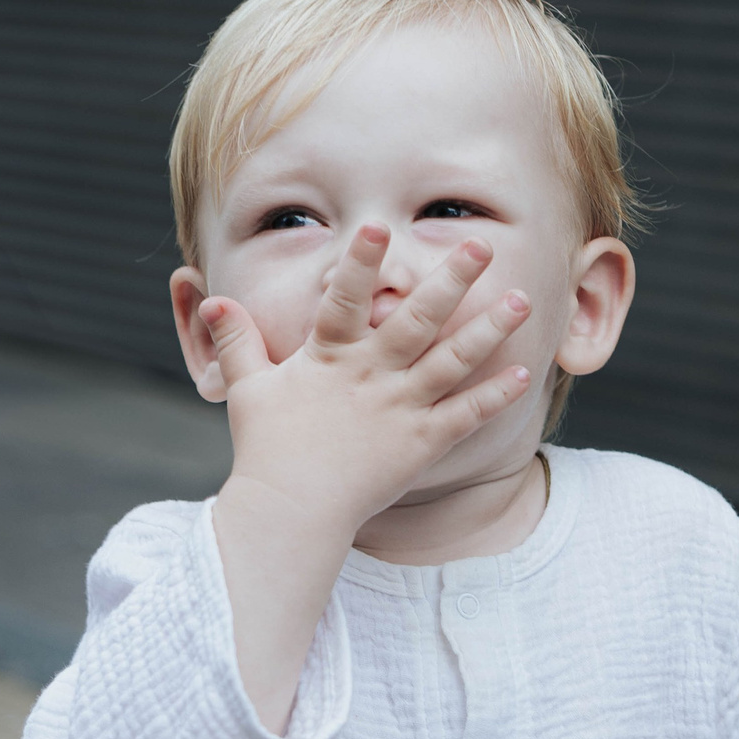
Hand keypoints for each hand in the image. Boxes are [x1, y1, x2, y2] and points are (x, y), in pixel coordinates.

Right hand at [198, 223, 534, 730]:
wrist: (291, 512)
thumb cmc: (266, 451)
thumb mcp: (246, 389)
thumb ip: (236, 341)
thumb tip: (214, 300)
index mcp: (329, 358)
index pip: (345, 299)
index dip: (360, 263)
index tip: (380, 226)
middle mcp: (371, 376)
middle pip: (418, 318)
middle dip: (451, 279)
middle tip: (482, 245)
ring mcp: (399, 409)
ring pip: (452, 360)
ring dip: (488, 329)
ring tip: (521, 300)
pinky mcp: (421, 444)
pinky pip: (465, 415)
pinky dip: (495, 395)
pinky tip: (524, 372)